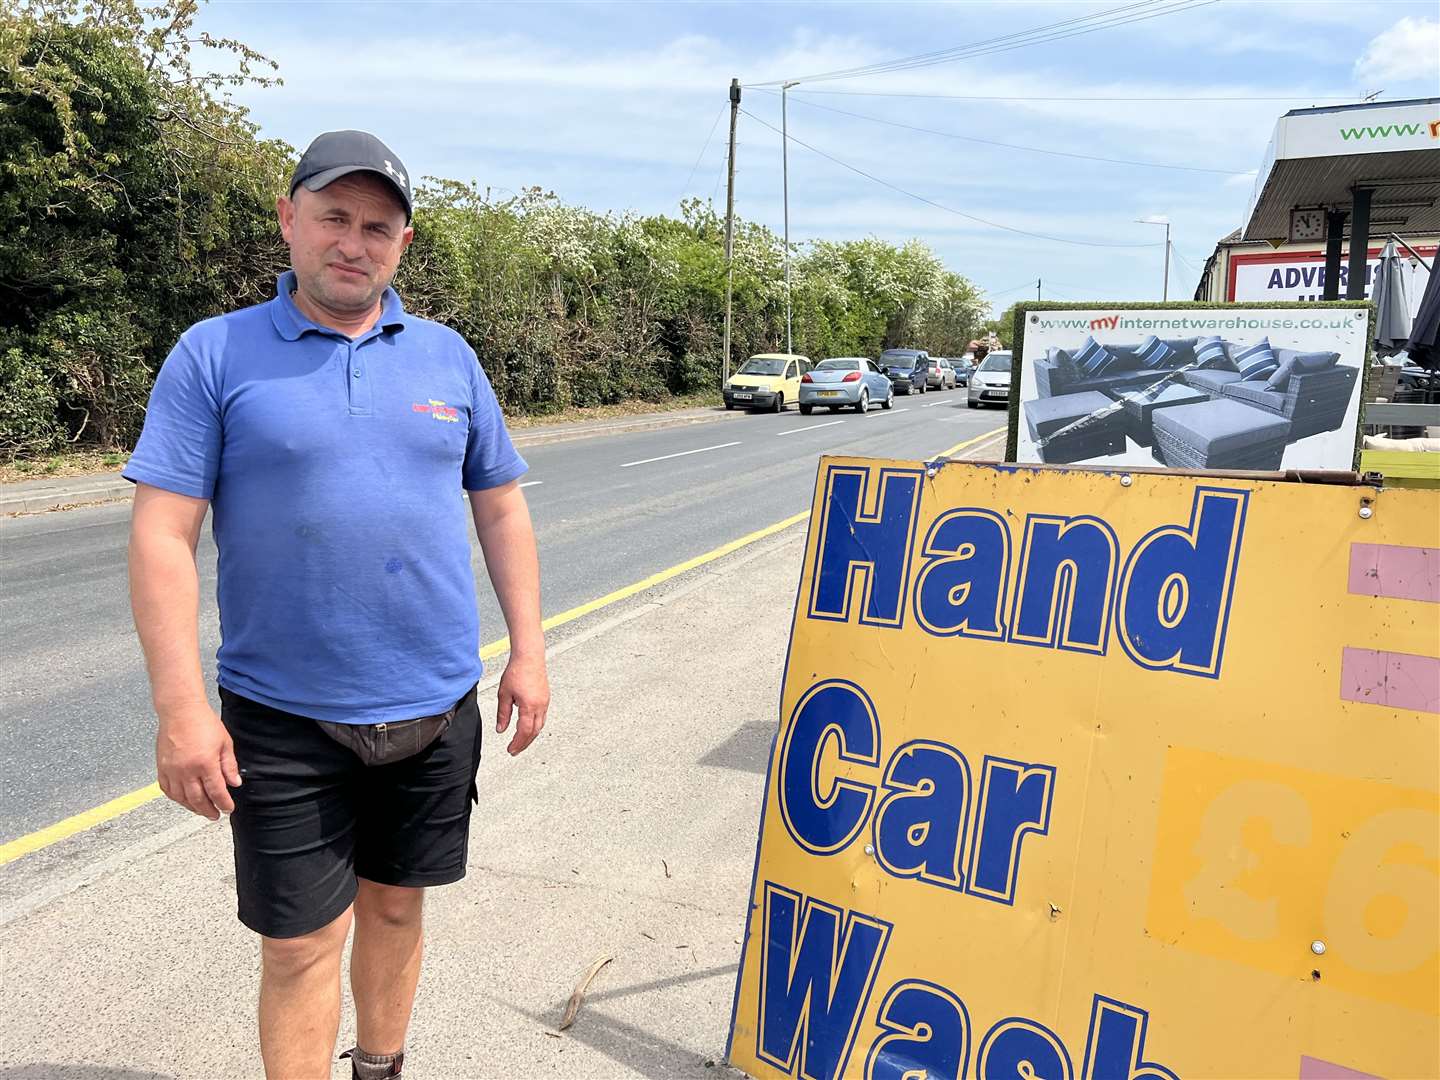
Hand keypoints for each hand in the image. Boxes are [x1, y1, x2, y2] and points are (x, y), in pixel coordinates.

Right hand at [155, 702, 240, 819]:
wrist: (180, 711)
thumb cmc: (203, 722)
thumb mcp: (225, 743)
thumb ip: (230, 765)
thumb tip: (235, 783)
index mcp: (205, 764)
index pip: (216, 792)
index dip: (223, 803)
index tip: (228, 809)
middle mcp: (186, 770)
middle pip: (198, 799)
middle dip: (208, 810)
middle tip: (215, 815)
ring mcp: (172, 770)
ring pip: (181, 798)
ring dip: (192, 807)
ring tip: (201, 810)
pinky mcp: (161, 767)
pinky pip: (167, 789)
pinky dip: (176, 798)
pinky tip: (183, 799)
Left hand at [496, 653, 548, 755]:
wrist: (529, 656)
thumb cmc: (516, 671)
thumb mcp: (504, 694)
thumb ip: (503, 714)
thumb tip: (501, 729)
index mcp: (529, 706)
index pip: (524, 731)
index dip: (517, 743)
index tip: (510, 750)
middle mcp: (540, 706)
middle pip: (534, 732)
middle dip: (524, 743)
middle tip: (514, 750)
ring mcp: (545, 702)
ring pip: (540, 726)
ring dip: (530, 736)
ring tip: (520, 742)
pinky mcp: (545, 698)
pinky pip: (542, 717)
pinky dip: (535, 726)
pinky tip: (528, 727)